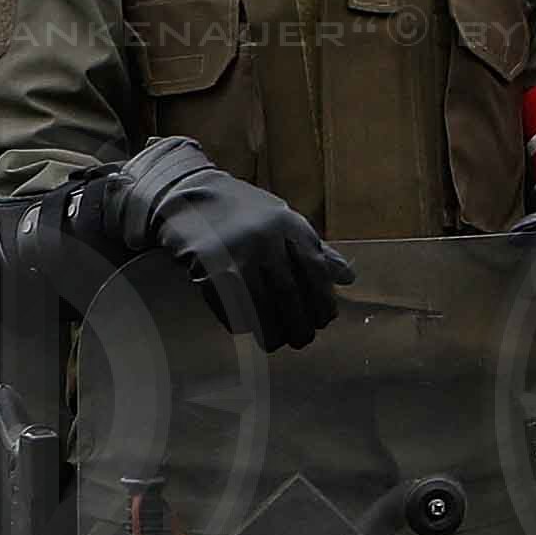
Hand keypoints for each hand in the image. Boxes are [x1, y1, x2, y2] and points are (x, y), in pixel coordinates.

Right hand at [75, 136, 350, 349]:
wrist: (187, 193)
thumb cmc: (242, 211)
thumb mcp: (282, 220)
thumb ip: (315, 248)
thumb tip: (348, 278)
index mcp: (287, 224)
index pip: (316, 270)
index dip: (322, 301)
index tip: (323, 320)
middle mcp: (265, 238)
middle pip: (290, 294)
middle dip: (300, 325)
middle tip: (302, 340)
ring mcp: (236, 254)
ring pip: (261, 307)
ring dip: (272, 332)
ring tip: (275, 341)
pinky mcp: (209, 269)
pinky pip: (231, 306)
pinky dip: (241, 323)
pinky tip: (246, 328)